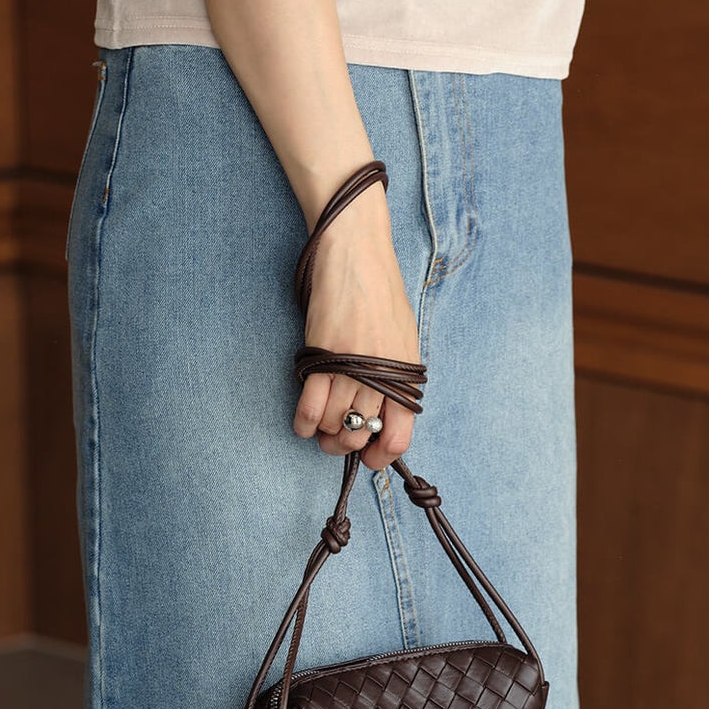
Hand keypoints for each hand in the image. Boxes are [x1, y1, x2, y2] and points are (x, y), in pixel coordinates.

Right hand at [293, 192, 421, 471]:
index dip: (383, 455)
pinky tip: (302, 420)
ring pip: (335, 423)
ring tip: (319, 427)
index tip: (371, 459)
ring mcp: (352, 362)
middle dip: (348, 445)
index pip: (401, 432)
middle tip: (336, 439)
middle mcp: (382, 370)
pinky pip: (310, 405)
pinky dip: (303, 420)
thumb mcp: (402, 332)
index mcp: (406, 368)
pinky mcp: (323, 351)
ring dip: (324, 433)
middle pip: (363, 432)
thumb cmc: (380, 288)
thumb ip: (396, 372)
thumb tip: (384, 413)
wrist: (355, 249)